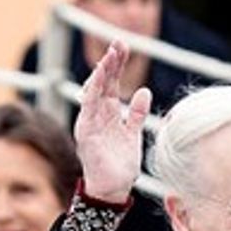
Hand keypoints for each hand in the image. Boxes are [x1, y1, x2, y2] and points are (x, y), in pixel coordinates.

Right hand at [72, 41, 151, 203]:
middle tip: (119, 41)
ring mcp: (90, 122)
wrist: (113, 189)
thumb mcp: (133, 134)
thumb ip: (136, 113)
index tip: (124, 46)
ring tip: (112, 53)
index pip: (111, 84)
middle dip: (111, 61)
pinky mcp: (87, 132)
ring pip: (95, 90)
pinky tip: (100, 75)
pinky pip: (89, 106)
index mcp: (108, 114)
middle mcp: (96, 115)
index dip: (117, 65)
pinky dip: (94, 89)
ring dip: (103, 71)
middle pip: (103, 82)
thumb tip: (143, 91)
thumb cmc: (121, 166)